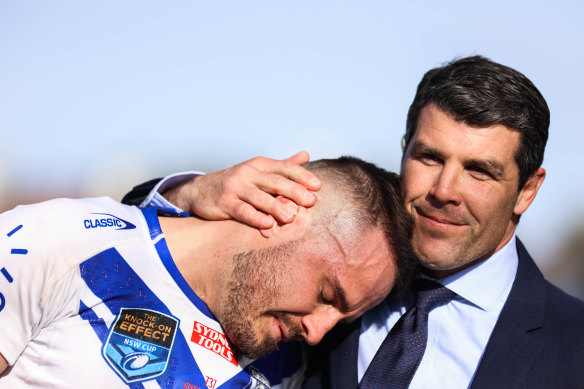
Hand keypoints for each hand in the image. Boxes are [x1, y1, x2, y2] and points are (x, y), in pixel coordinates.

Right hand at [164, 151, 320, 228]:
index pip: (285, 168)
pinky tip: (267, 225)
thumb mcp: (258, 170)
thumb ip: (283, 165)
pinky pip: (242, 211)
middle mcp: (248, 173)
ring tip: (291, 217)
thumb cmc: (237, 182)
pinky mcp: (225, 203)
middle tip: (311, 201)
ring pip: (259, 197)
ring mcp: (235, 188)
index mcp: (259, 164)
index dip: (302, 176)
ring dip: (276, 207)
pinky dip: (255, 218)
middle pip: (275, 181)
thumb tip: (306, 154)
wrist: (200, 191)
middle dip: (294, 191)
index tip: (318, 186)